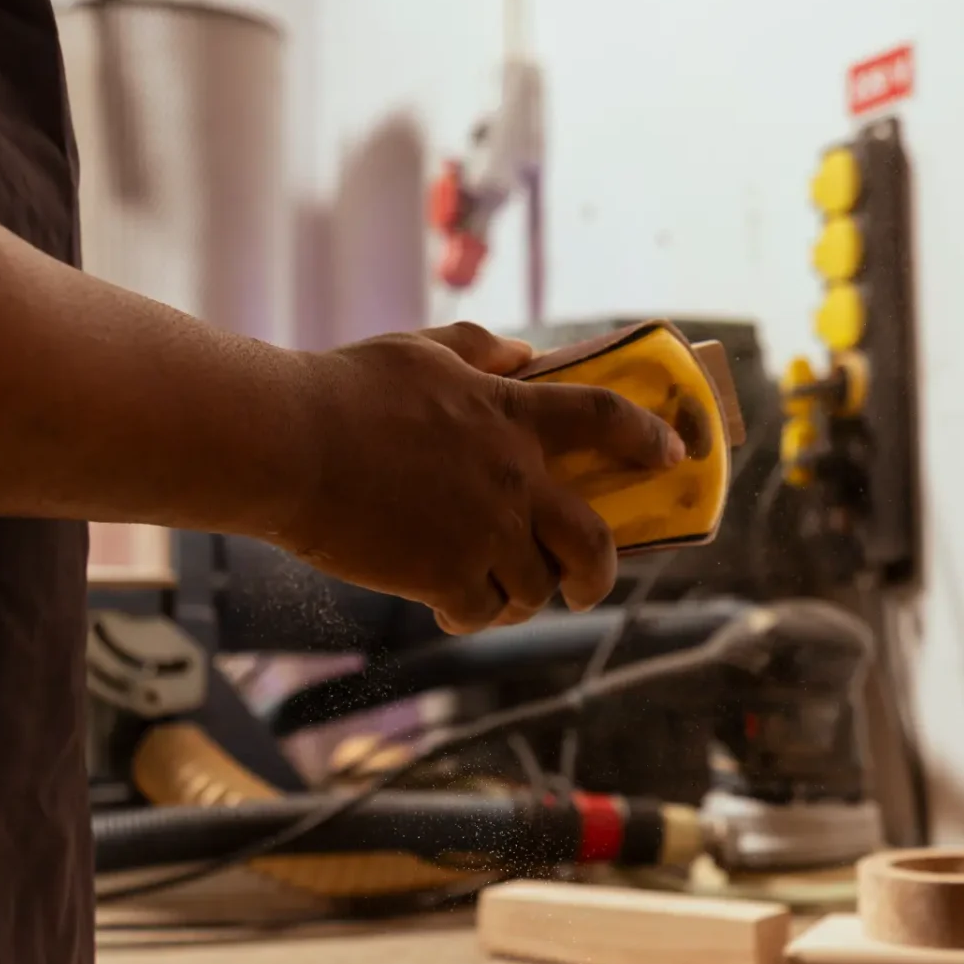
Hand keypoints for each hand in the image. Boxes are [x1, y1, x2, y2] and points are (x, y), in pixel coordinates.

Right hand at [273, 323, 684, 633]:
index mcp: (512, 417)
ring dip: (521, 594)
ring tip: (495, 593)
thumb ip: (479, 349)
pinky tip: (446, 605)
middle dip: (599, 573)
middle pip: (593, 542)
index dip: (650, 437)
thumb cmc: (344, 390)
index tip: (674, 455)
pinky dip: (470, 613)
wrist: (290, 446)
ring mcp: (484, 533)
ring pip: (535, 587)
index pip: (606, 420)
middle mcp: (514, 480)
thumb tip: (523, 356)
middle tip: (586, 584)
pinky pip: (481, 612)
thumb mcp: (419, 349)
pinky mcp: (445, 576)